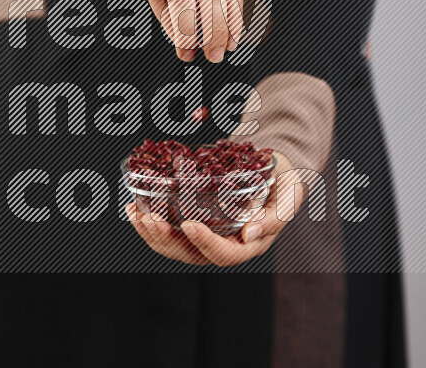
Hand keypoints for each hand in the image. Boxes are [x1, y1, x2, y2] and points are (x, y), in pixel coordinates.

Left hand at [125, 152, 302, 266]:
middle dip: (166, 240)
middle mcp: (226, 244)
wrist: (276, 171)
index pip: (225, 254)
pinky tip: (135, 209)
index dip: (205, 243)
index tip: (190, 225)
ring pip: (175, 246)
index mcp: (250, 244)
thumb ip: (277, 215)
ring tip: (137, 215)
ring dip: (152, 234)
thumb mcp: (290, 194)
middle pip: (192, 255)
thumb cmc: (286, 182)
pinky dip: (150, 222)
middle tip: (150, 219)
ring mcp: (208, 236)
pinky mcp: (195, 224)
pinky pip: (169, 231)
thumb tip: (250, 234)